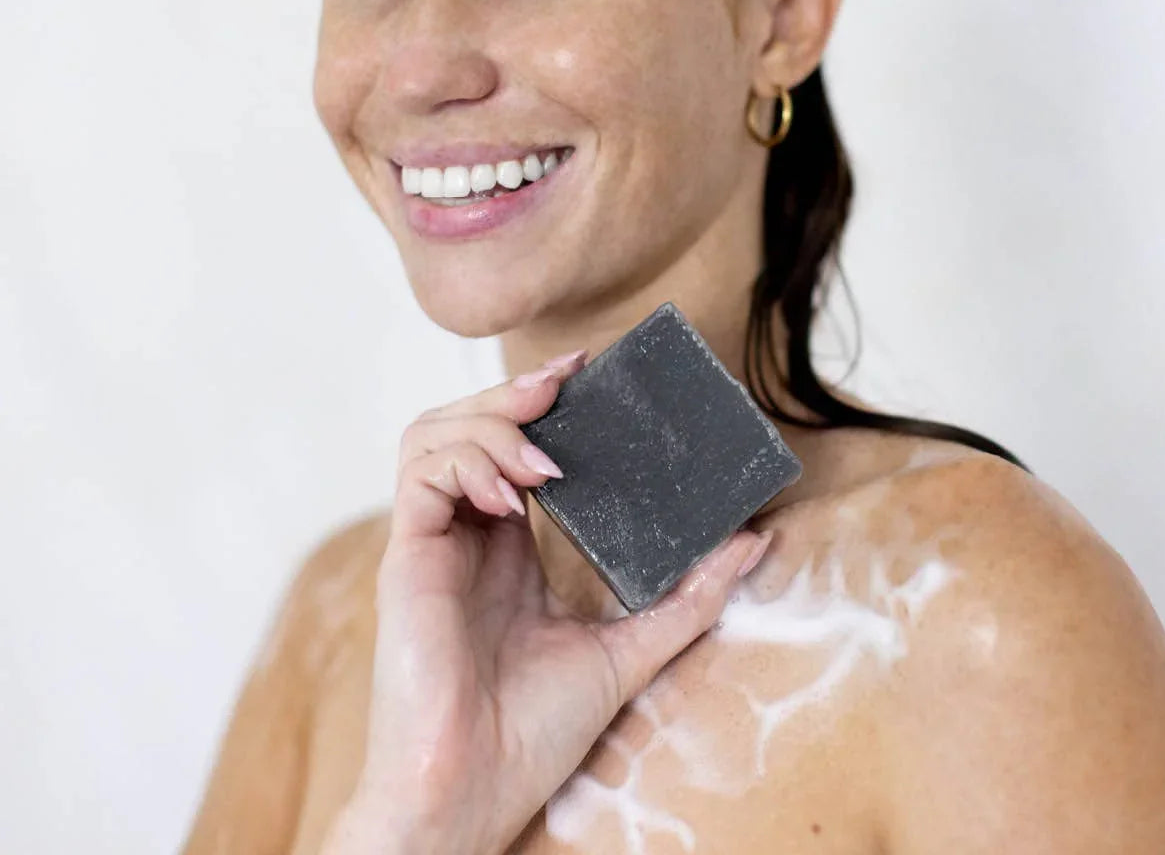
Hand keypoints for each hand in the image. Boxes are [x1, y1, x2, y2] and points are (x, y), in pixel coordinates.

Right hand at [332, 348, 771, 854]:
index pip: (514, 449)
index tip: (588, 375)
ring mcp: (433, 543)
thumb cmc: (534, 733)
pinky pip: (422, 477)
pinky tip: (511, 492)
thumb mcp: (630, 648)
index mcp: (506, 549)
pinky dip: (468, 463)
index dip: (542, 405)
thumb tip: (755, 541)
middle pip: (467, 426)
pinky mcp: (407, 556)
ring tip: (540, 449)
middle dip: (513, 393)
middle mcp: (466, 535)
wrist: (474, 790)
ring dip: (489, 422)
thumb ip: (689, 596)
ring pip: (433, 436)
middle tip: (565, 381)